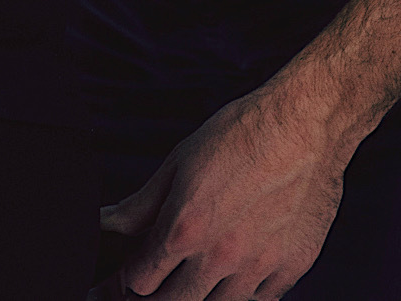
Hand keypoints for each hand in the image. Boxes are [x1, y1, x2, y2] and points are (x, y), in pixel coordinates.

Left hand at [103, 81, 347, 298]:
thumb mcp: (179, 162)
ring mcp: (257, 269)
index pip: (140, 281)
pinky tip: (233, 276)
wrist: (304, 127)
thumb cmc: (242, 135)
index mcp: (186, 228)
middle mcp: (220, 257)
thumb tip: (107, 223)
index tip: (127, 274)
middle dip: (157, 296)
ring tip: (193, 276)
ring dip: (199, 296)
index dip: (127, 278)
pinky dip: (241, 295)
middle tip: (155, 281)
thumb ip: (141, 205)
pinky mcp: (289, 271)